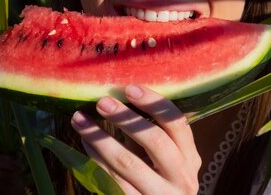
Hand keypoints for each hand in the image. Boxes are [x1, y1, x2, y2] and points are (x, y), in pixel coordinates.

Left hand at [71, 85, 201, 194]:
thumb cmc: (159, 182)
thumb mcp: (165, 161)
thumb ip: (152, 136)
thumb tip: (123, 97)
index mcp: (190, 158)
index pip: (177, 123)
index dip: (155, 104)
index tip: (130, 88)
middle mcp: (182, 178)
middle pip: (156, 141)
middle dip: (126, 118)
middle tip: (102, 102)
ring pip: (128, 163)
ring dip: (101, 138)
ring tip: (80, 119)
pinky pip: (113, 181)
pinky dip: (96, 160)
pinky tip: (85, 144)